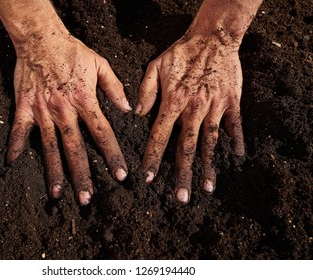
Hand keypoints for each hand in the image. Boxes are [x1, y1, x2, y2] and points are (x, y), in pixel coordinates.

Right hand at [7, 32, 130, 204]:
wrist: (41, 38)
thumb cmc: (72, 51)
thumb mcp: (100, 64)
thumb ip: (114, 87)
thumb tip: (127, 109)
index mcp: (85, 101)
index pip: (103, 134)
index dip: (112, 156)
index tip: (120, 175)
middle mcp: (64, 110)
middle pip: (75, 148)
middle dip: (82, 175)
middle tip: (86, 199)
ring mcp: (42, 110)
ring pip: (49, 146)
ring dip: (54, 171)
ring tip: (58, 193)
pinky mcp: (24, 106)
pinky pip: (19, 130)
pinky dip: (15, 145)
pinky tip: (12, 162)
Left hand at [136, 33, 243, 203]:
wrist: (213, 37)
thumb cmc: (181, 53)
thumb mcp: (155, 66)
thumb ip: (145, 92)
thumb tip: (137, 114)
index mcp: (173, 102)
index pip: (159, 136)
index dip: (152, 159)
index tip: (148, 179)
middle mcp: (193, 109)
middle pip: (186, 147)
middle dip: (182, 174)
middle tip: (181, 196)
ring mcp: (215, 107)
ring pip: (210, 142)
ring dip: (208, 166)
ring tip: (207, 188)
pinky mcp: (232, 102)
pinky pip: (235, 125)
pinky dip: (236, 141)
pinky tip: (236, 157)